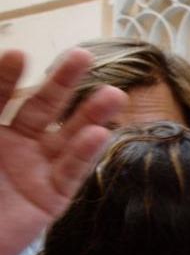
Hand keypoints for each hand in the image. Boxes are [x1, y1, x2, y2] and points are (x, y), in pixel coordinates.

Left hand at [0, 49, 126, 254]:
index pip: (0, 96)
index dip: (7, 77)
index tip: (20, 55)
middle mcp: (15, 146)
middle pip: (43, 108)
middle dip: (63, 83)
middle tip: (84, 57)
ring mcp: (36, 170)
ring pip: (68, 137)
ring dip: (91, 114)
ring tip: (114, 95)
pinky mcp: (52, 199)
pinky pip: (72, 173)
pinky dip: (86, 154)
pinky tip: (97, 133)